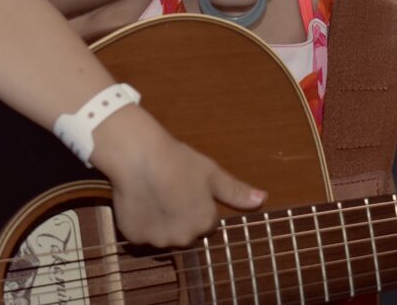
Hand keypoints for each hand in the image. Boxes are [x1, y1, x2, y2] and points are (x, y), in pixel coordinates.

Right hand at [91, 106, 266, 246]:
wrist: (138, 156)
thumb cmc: (178, 161)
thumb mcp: (212, 173)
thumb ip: (236, 192)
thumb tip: (263, 200)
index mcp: (205, 223)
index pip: (207, 223)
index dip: (197, 204)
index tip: (187, 188)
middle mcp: (184, 238)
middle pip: (185, 232)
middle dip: (180, 217)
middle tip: (169, 190)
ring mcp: (157, 240)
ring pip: (162, 235)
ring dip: (160, 222)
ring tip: (152, 194)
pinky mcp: (134, 237)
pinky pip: (140, 234)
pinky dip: (139, 222)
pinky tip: (137, 200)